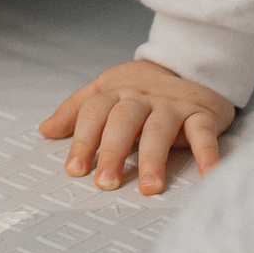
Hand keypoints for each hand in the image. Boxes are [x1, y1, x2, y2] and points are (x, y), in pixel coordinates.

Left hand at [40, 59, 233, 194]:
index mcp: (116, 92)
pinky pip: (204, 133)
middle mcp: (143, 97)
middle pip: (124, 120)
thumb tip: (45, 130)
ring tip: (150, 187)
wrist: (192, 64)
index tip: (74, 170)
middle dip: (113, 151)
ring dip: (154, 158)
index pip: (94, 112)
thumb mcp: (107, 90)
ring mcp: (173, 105)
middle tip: (105, 183)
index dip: (83, 140)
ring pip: (160, 129)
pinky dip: (207, 153)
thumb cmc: (143, 88)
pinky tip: (208, 175)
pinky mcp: (202, 114)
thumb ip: (76, 110)